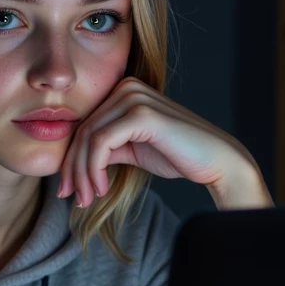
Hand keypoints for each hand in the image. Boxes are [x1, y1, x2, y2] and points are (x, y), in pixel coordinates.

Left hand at [57, 75, 270, 207]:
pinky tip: (101, 188)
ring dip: (83, 174)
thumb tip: (73, 163)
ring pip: (89, 138)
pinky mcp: (141, 114)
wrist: (216, 161)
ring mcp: (134, 97)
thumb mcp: (133, 149)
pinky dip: (95, 169)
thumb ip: (106, 148)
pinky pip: (102, 143)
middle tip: (70, 196)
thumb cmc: (178, 156)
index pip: (85, 125)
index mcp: (124, 91)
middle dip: (73, 168)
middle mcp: (127, 87)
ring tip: (86, 198)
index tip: (68, 188)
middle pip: (82, 131)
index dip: (71, 158)